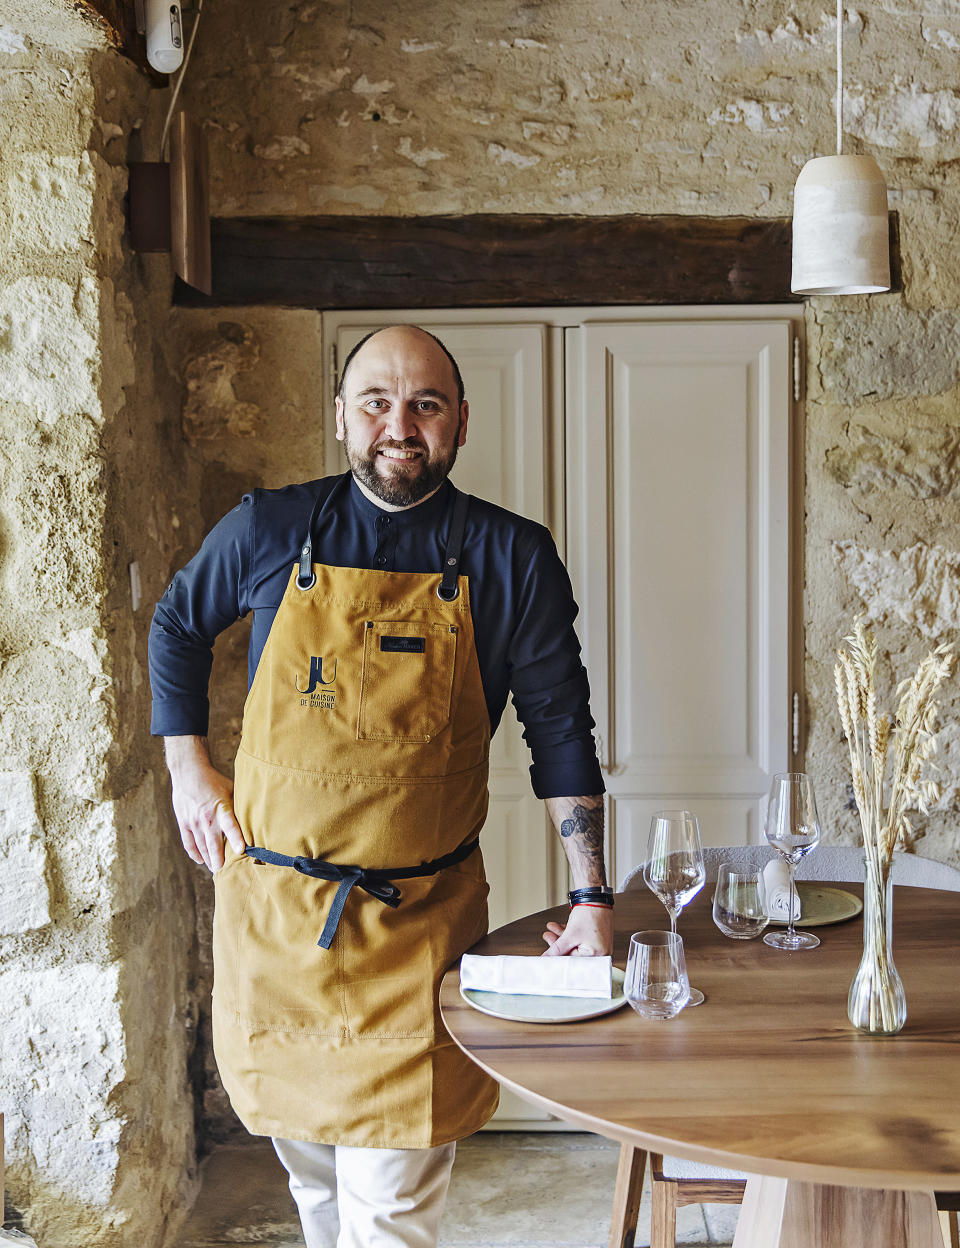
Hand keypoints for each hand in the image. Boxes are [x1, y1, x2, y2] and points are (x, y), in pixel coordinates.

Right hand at [165, 737, 245, 870]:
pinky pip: (189, 844)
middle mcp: (206, 817)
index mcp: (221, 807)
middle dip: (219, 860)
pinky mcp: (184, 823)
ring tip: (216, 870)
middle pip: (213, 844)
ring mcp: (193, 822)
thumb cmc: (214, 781)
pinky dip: (195, 854)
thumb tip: (258, 816)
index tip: (241, 850)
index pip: (230, 825)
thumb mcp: (231, 789)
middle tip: (225, 873)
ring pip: (201, 847)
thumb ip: (240, 805)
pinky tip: (202, 860)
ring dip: (209, 860)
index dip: (236, 838)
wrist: (188, 772)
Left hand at [541, 905, 613, 956]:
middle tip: (548, 938)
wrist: (595, 896)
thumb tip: (547, 957)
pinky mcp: (595, 936)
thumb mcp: (570, 935)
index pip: (574, 962)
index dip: (559, 958)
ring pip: (575, 944)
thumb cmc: (590, 914)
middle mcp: (601, 952)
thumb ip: (556, 949)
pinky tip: (560, 928)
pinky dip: (569, 934)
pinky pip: (580, 939)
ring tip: (551, 930)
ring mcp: (598, 944)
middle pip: (574, 953)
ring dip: (561, 937)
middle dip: (558, 944)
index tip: (549, 956)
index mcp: (598, 955)